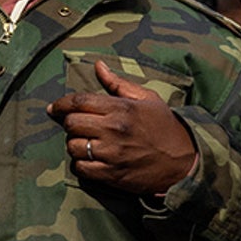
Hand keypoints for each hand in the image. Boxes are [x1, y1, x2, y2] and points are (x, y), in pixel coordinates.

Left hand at [48, 60, 197, 195]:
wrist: (184, 161)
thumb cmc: (164, 126)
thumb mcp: (147, 99)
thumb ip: (118, 84)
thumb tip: (98, 66)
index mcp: (121, 109)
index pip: (79, 101)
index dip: (62, 103)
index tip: (55, 107)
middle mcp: (114, 130)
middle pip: (72, 123)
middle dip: (69, 123)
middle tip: (77, 125)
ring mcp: (112, 154)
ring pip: (73, 146)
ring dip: (75, 144)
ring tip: (86, 142)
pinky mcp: (112, 175)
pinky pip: (81, 168)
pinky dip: (81, 164)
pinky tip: (90, 159)